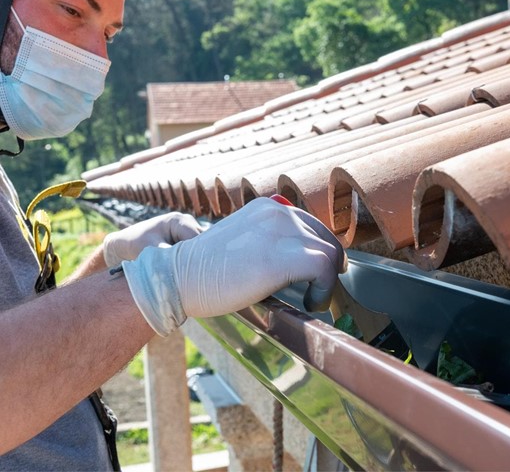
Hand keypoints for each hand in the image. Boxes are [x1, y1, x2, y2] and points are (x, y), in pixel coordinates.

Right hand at [121, 198, 345, 335]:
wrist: (178, 278)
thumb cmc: (207, 269)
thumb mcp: (242, 242)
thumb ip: (268, 242)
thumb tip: (298, 260)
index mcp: (268, 208)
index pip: (311, 226)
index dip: (319, 252)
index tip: (315, 274)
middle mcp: (278, 212)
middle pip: (325, 238)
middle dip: (328, 266)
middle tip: (318, 289)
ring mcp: (281, 231)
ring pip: (330, 253)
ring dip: (327, 280)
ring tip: (313, 298)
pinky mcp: (283, 257)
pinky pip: (324, 269)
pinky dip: (324, 290)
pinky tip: (310, 302)